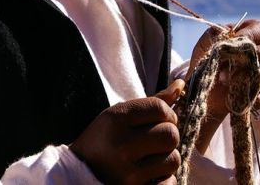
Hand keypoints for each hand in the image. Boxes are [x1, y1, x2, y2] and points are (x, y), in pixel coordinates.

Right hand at [70, 79, 184, 184]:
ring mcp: (127, 172)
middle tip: (158, 138)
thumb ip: (151, 102)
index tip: (162, 119)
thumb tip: (181, 85)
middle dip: (169, 134)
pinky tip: (152, 173)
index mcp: (115, 119)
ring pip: (173, 159)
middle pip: (170, 134)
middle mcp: (121, 144)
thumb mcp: (119, 114)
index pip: (159, 108)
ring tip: (153, 156)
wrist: (79, 172)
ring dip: (167, 157)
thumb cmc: (104, 138)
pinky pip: (170, 183)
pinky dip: (165, 178)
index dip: (167, 113)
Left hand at [188, 19, 259, 152]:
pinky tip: (230, 96)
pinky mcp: (258, 94)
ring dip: (244, 78)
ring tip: (222, 79)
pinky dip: (245, 97)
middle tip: (241, 61)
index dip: (249, 36)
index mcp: (252, 34)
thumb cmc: (206, 55)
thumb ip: (217, 37)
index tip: (232, 43)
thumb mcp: (207, 42)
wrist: (200, 82)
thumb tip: (228, 38)